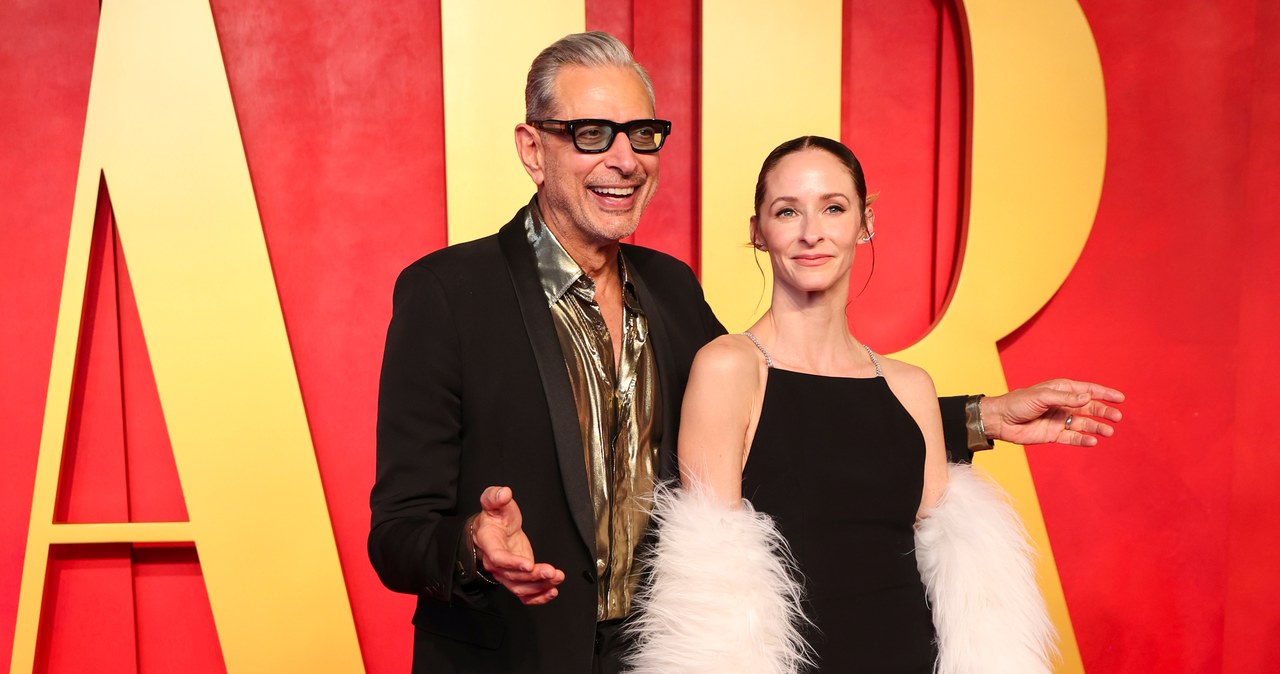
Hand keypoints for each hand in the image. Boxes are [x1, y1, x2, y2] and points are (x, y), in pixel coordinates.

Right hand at [471, 486, 564, 604]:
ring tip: (556, 578)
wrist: (494, 529)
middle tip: (551, 572)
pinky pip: (524, 594)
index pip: (498, 558)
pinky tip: (551, 592)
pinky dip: (537, 597)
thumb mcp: (494, 502)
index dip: (512, 563)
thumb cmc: (494, 517)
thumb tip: (504, 493)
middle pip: (512, 576)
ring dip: (539, 587)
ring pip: (520, 587)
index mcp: (489, 543)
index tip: (528, 564)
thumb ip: (496, 497)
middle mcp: (495, 562)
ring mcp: (506, 572)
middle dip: (534, 576)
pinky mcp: (516, 577)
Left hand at [981, 379, 1123, 446]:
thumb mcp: (1042, 396)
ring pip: (1084, 423)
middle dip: (1104, 412)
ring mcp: (1059, 420)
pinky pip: (1072, 438)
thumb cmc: (1018, 402)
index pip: (1088, 390)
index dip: (1104, 393)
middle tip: (1117, 417)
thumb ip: (1065, 398)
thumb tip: (1088, 398)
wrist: (1000, 420)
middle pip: (1089, 408)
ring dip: (1097, 427)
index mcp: (1061, 390)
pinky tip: (1093, 441)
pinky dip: (1083, 439)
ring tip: (1109, 432)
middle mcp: (1063, 404)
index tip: (1120, 398)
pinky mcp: (1053, 434)